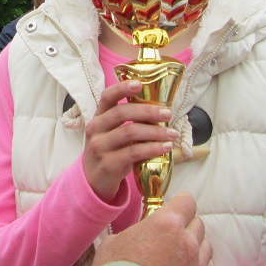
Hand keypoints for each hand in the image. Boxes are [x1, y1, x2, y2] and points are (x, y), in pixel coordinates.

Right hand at [82, 79, 177, 201]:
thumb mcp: (113, 133)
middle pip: (121, 113)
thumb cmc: (110, 151)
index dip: (122, 88)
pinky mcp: (107, 164)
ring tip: (172, 134)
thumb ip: (129, 121)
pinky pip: (133, 153)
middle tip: (167, 114)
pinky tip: (165, 148)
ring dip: (155, 132)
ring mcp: (99, 146)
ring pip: (129, 132)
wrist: (93, 180)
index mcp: (98, 116)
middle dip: (147, 111)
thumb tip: (161, 110)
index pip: (107, 97)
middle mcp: (96, 129)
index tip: (139, 84)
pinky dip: (152, 149)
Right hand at [92, 194, 213, 265]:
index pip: (187, 201)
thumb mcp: (116, 241)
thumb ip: (136, 231)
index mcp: (166, 223)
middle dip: (186, 226)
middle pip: (198, 223)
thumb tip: (141, 232)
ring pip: (206, 246)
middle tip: (172, 236)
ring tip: (179, 257)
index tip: (172, 211)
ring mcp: (196, 265)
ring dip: (195, 247)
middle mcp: (187, 241)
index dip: (179, 205)